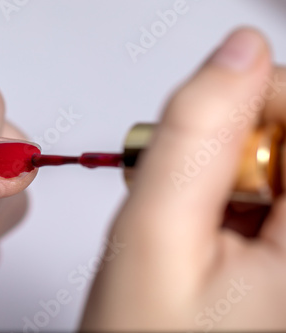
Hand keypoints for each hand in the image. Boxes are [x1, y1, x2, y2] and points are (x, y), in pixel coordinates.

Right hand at [81, 28, 285, 330]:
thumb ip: (193, 134)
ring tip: (193, 218)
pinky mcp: (285, 255)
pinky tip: (210, 226)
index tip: (201, 133)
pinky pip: (271, 195)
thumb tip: (237, 49)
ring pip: (278, 164)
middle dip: (235, 143)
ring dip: (230, 170)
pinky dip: (236, 194)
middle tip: (190, 191)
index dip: (253, 101)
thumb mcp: (154, 235)